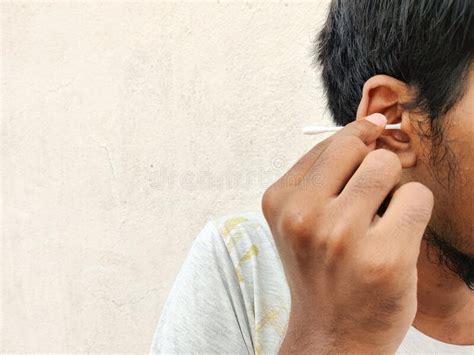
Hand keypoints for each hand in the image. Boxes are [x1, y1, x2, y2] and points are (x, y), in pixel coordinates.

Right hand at [261, 114, 433, 353]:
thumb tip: (372, 125)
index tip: (369, 149)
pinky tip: (395, 238)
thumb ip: (323, 173)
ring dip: (392, 188)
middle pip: (359, 146)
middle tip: (372, 192)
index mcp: (279, 201)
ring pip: (387, 166)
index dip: (357, 143)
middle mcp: (304, 216)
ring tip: (380, 219)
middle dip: (372, 162)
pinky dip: (413, 212)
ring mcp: (342, 236)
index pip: (330, 143)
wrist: (332, 334)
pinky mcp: (384, 257)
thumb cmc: (320, 270)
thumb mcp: (300, 220)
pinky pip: (417, 196)